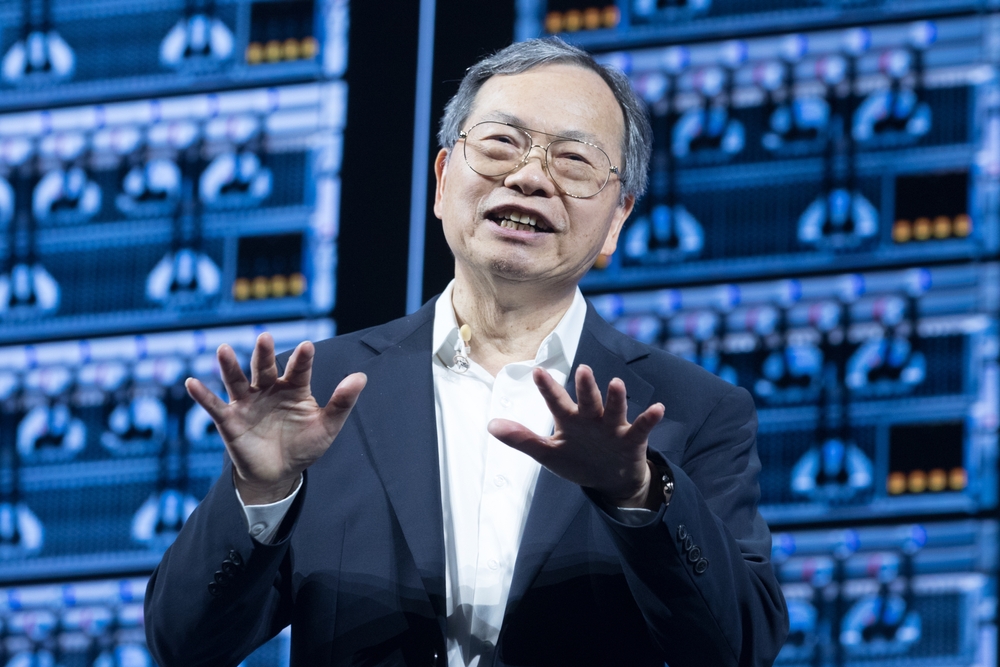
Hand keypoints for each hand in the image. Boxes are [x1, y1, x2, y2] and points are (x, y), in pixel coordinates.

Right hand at [185, 333, 366, 504]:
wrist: (280, 474)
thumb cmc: (305, 445)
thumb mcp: (327, 426)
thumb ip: (342, 402)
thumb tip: (361, 377)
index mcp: (294, 388)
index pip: (299, 370)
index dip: (303, 359)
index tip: (308, 347)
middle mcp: (269, 389)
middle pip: (265, 368)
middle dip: (264, 354)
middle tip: (264, 338)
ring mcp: (248, 402)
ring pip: (237, 380)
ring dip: (229, 366)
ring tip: (223, 350)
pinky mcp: (230, 420)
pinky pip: (214, 405)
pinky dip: (202, 395)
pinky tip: (191, 382)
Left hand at [488, 365, 664, 507]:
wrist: (610, 479)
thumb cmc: (578, 459)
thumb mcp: (548, 453)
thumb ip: (522, 439)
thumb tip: (490, 425)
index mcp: (570, 420)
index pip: (556, 402)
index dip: (548, 388)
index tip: (538, 371)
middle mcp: (591, 418)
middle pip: (587, 400)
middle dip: (585, 386)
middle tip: (582, 369)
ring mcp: (613, 426)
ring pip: (614, 408)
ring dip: (616, 397)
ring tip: (616, 383)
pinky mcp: (632, 439)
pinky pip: (642, 427)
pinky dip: (650, 418)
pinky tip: (658, 408)